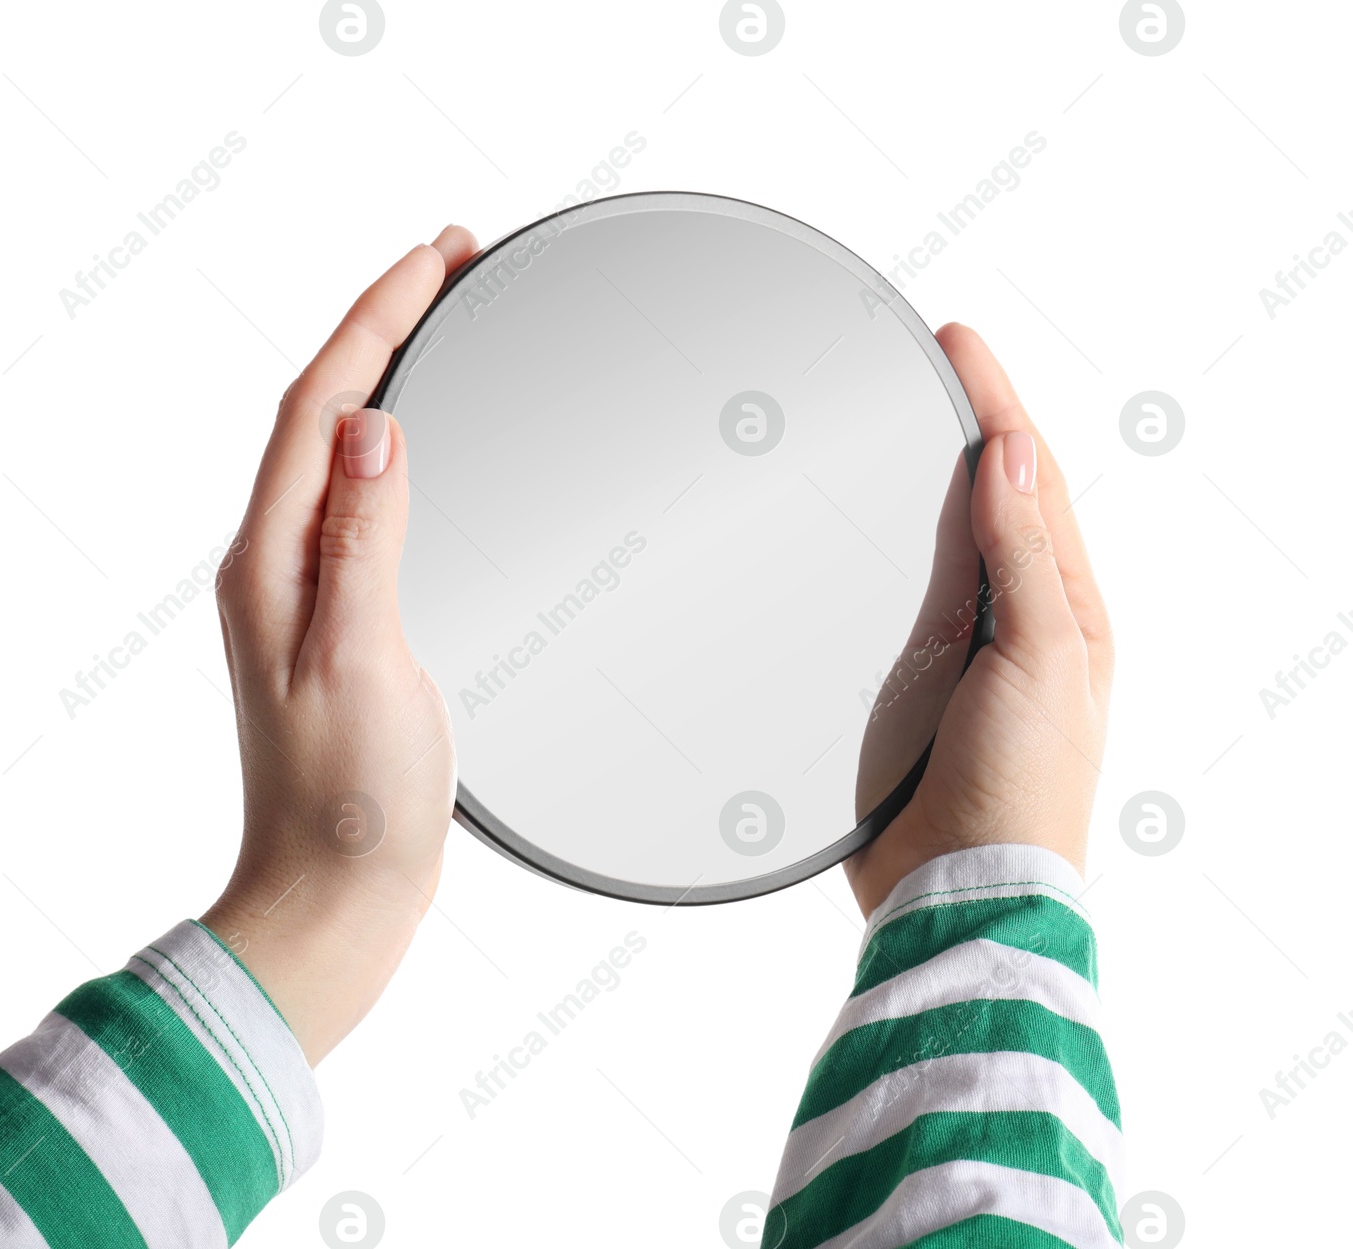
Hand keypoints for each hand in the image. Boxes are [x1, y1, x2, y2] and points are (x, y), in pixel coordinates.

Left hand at [201, 226, 477, 1064]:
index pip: (315, 406)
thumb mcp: (359, 662)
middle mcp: (275, 563)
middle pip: (320, 411)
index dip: (373, 319)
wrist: (334, 895)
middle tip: (450, 262)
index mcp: (269, 562)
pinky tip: (430, 440)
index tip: (434, 257)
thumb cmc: (346, 800)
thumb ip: (360, 542)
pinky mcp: (342, 620)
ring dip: (386, 374)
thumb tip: (368, 426)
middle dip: (380, 324)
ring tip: (443, 320)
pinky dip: (397, 446)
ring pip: (340, 450)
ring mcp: (305, 592)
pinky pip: (362, 501)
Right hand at [845, 324, 1113, 915]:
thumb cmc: (1021, 791)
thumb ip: (1021, 558)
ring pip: (949, 542)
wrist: (958, 885)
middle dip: (973, 422)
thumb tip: (1012, 458)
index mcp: (1067, 611)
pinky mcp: (910, 684)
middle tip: (939, 357)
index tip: (960, 343)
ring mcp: (964, 651)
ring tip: (913, 414)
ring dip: (936, 476)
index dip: (999, 405)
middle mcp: (1019, 621)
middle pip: (996, 497)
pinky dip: (894, 547)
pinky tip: (874, 526)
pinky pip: (903, 595)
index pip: (1032, 481)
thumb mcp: (1041, 659)